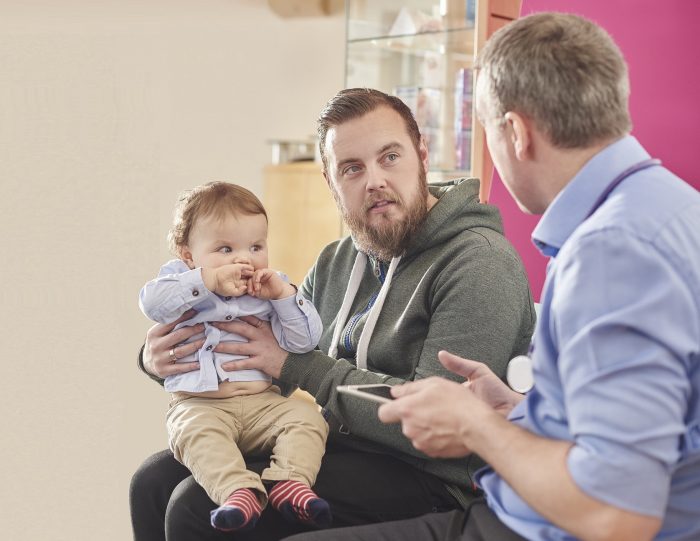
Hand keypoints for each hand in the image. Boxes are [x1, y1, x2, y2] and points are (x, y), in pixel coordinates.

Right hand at [143, 310, 203, 377]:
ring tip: (207, 341)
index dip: (184, 317)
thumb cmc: (158, 343)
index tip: (196, 312)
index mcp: (154, 333)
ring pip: (181, 351)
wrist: (147, 363)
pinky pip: (180, 368)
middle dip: (193, 330)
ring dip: (196, 346)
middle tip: (205, 326)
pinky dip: (191, 365)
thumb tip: (190, 311)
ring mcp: (160, 359)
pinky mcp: (164, 370)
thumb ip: (170, 325)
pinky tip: (201, 362)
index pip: (170, 323)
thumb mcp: (159, 333)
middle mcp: (156, 346)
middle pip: (178, 336)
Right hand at [203, 263, 254, 296]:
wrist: (214, 280)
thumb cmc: (221, 287)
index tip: (257, 287)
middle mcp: (240, 278)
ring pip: (249, 271)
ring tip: (256, 274)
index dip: (253, 285)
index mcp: (239, 284)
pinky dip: (249, 267)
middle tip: (259, 280)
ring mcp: (239, 272)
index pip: (249, 284)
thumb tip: (246, 288)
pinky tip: (251, 269)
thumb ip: (240, 292)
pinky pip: (245, 266)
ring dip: (253, 272)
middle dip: (255, 278)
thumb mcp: (231, 292)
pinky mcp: (237, 267)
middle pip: (250, 277)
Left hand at [212, 315, 286, 378]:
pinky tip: (223, 366)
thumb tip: (245, 318)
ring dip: (224, 347)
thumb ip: (260, 326)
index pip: (249, 318)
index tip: (223, 311)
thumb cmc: (281, 347)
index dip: (236, 314)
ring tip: (212, 347)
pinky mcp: (260, 362)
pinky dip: (234, 365)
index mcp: (264, 328)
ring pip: (239, 347)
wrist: (293, 362)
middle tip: (212, 324)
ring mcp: (260, 349)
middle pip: (240, 329)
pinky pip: (244, 363)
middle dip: (225, 326)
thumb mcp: (273, 332)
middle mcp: (260, 337)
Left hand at [247, 268, 294, 299]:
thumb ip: (252, 290)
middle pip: (250, 277)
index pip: (249, 281)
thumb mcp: (258, 293)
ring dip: (254, 282)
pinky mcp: (268, 271)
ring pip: (255, 274)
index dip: (248, 286)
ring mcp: (263, 273)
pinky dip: (257, 276)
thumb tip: (246, 288)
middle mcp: (258, 276)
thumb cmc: (268, 293)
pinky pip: (260, 272)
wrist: (278, 293)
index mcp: (255, 280)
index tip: (251, 293)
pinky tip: (257, 281)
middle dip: (251, 285)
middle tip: (254, 291)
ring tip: (257, 288)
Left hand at [377, 351, 523, 457]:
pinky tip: (447, 426)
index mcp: (407, 410)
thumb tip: (397, 392)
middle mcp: (410, 428)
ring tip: (442, 416)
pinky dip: (435, 435)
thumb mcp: (433, 384)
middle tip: (431, 405)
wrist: (477, 426)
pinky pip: (429, 441)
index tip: (397, 404)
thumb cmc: (459, 404)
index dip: (389, 407)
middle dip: (414, 414)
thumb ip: (410, 388)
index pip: (383, 412)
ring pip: (417, 432)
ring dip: (426, 425)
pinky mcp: (433, 452)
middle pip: (404, 421)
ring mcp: (421, 442)